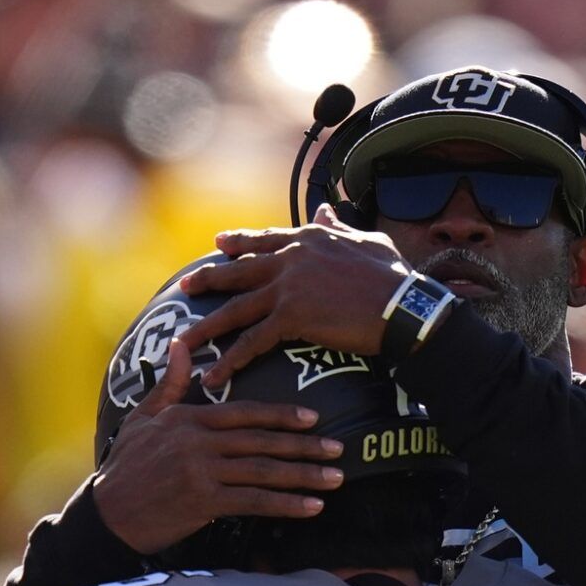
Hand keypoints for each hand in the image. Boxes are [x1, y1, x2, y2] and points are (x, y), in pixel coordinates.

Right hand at [92, 336, 344, 554]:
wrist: (108, 513)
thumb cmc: (127, 466)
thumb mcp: (144, 418)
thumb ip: (170, 384)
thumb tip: (180, 344)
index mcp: (188, 419)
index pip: (244, 413)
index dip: (281, 415)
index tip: (313, 418)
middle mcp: (198, 442)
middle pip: (262, 441)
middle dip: (304, 446)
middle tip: (338, 449)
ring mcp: (201, 472)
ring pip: (263, 471)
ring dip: (304, 476)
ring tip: (335, 479)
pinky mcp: (203, 502)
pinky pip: (254, 502)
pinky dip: (285, 505)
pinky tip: (311, 508)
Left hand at [177, 205, 411, 388]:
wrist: (402, 306)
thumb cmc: (393, 277)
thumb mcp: (366, 240)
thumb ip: (339, 226)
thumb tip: (326, 209)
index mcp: (307, 238)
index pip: (264, 239)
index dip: (239, 242)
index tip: (218, 244)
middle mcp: (290, 258)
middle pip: (238, 270)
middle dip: (208, 279)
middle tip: (184, 286)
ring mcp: (287, 288)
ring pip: (235, 308)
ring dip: (206, 328)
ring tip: (183, 343)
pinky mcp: (290, 318)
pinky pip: (251, 342)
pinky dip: (231, 361)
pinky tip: (214, 377)